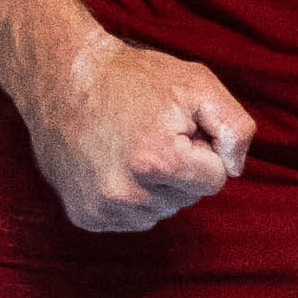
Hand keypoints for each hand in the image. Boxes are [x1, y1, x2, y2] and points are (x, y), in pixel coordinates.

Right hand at [24, 25, 252, 233]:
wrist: (62, 78)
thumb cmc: (133, 78)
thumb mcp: (197, 84)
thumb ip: (234, 127)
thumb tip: (235, 170)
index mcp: (158, 161)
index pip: (215, 180)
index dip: (202, 148)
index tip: (176, 126)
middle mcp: (127, 194)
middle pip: (188, 198)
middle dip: (180, 167)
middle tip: (151, 133)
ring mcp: (102, 209)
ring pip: (161, 211)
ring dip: (156, 185)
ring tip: (131, 147)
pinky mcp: (85, 216)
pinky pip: (132, 219)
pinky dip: (131, 196)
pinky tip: (114, 164)